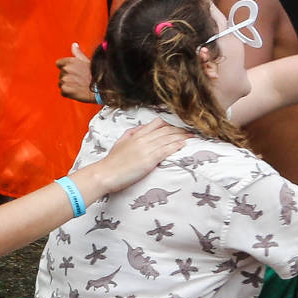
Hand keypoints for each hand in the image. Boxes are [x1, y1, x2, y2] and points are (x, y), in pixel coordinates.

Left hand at [57, 44, 95, 104]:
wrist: (102, 89)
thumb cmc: (96, 75)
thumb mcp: (87, 61)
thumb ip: (78, 53)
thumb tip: (74, 45)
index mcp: (70, 61)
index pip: (59, 63)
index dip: (65, 68)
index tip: (73, 72)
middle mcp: (66, 69)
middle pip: (61, 75)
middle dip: (68, 78)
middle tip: (80, 80)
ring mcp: (65, 79)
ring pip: (61, 84)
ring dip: (68, 86)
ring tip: (79, 86)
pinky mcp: (65, 89)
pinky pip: (63, 92)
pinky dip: (69, 94)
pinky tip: (78, 92)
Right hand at [78, 122, 192, 198]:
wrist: (105, 174)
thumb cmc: (112, 162)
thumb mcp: (120, 143)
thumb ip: (130, 134)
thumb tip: (139, 129)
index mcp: (136, 134)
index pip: (156, 123)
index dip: (170, 124)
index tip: (179, 126)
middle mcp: (142, 139)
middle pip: (166, 130)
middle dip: (180, 129)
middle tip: (191, 131)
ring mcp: (146, 148)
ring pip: (168, 138)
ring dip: (182, 136)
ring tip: (192, 137)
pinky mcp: (149, 159)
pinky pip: (166, 150)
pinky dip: (176, 146)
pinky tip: (184, 145)